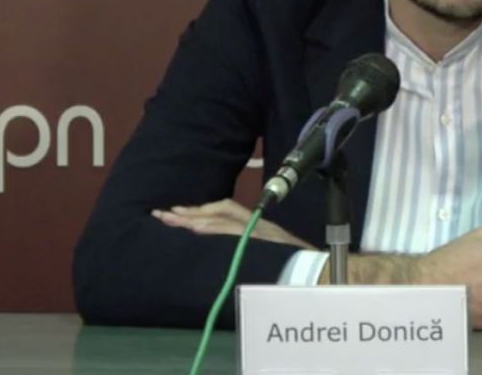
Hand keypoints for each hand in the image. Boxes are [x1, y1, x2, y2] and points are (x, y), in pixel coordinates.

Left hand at [152, 198, 315, 249]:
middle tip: (162, 214)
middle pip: (218, 213)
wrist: (319, 270)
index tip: (178, 212)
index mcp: (259, 225)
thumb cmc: (300, 263)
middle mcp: (256, 225)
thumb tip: (227, 248)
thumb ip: (253, 243)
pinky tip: (192, 230)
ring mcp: (256, 233)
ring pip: (220, 220)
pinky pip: (230, 234)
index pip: (226, 210)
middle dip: (189, 213)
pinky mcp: (256, 242)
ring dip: (192, 219)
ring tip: (169, 220)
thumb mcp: (274, 247)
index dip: (201, 210)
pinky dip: (209, 230)